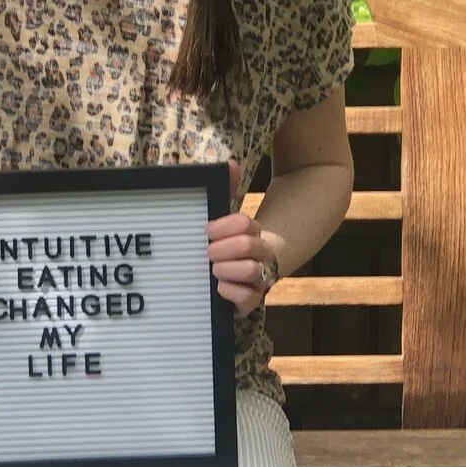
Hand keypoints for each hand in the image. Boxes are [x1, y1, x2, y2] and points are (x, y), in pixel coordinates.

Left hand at [207, 159, 273, 316]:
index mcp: (251, 233)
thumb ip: (224, 192)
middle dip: (222, 248)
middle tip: (207, 253)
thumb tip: (229, 164)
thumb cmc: (221, 247)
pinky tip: (218, 289)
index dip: (222, 226)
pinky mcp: (251, 302)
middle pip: (249, 245)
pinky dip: (230, 292)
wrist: (229, 280)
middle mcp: (259, 255)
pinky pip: (249, 297)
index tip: (206, 231)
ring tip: (213, 271)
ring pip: (251, 270)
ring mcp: (258, 279)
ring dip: (226, 270)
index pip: (244, 222)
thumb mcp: (219, 221)